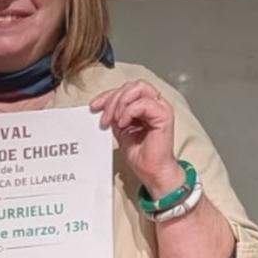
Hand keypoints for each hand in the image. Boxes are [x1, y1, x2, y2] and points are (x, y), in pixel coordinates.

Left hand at [90, 81, 184, 198]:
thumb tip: (102, 109)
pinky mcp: (164, 115)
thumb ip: (115, 117)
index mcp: (144, 106)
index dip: (108, 95)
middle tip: (104, 118)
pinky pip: (143, 103)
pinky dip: (129, 111)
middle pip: (131, 86)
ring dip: (120, 102)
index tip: (94, 107)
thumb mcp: (121, 132)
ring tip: (114, 120)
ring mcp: (160, 107)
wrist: (152, 172)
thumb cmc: (141, 156)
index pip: (125, 90)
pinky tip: (123, 124)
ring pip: (138, 88)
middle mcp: (154, 104)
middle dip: (113, 99)